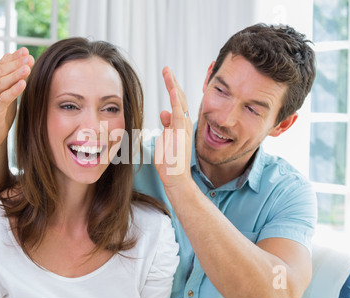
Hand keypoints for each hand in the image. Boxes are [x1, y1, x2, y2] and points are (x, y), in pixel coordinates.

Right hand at [0, 47, 34, 149]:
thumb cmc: (1, 113)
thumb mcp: (6, 92)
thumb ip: (11, 78)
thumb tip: (21, 61)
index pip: (2, 64)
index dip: (14, 57)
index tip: (26, 51)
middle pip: (2, 71)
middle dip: (16, 63)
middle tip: (29, 58)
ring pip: (2, 82)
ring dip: (15, 74)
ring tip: (28, 68)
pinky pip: (3, 98)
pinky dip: (13, 90)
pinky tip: (23, 84)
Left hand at [155, 67, 192, 189]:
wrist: (176, 177)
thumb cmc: (170, 161)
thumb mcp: (165, 138)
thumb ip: (166, 125)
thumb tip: (164, 112)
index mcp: (180, 124)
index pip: (177, 102)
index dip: (172, 88)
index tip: (167, 76)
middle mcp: (184, 123)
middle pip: (179, 98)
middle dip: (172, 82)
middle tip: (166, 69)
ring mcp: (184, 127)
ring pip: (179, 101)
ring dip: (173, 86)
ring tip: (167, 72)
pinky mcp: (181, 132)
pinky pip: (179, 112)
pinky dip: (175, 100)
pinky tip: (172, 89)